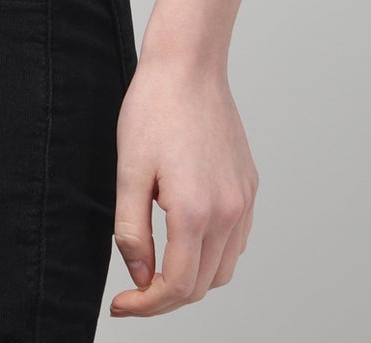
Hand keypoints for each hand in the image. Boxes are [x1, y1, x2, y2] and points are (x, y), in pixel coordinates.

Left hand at [109, 53, 257, 316]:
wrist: (189, 64)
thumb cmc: (154, 109)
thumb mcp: (129, 170)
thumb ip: (132, 230)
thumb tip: (140, 277)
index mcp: (195, 212)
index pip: (177, 286)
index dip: (146, 305)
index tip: (121, 304)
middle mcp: (229, 213)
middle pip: (202, 285)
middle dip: (165, 297)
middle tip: (133, 290)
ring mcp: (244, 201)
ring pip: (222, 268)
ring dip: (191, 278)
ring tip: (157, 264)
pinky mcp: (249, 188)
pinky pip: (235, 241)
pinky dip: (211, 254)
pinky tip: (185, 238)